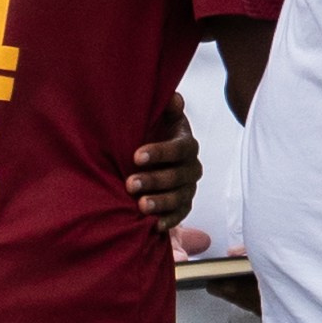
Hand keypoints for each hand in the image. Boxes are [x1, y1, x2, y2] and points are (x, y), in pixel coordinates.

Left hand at [128, 92, 201, 231]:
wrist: (156, 158)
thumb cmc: (155, 135)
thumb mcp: (160, 119)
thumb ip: (167, 110)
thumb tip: (174, 97)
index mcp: (187, 145)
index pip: (178, 149)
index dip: (159, 152)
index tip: (136, 156)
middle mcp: (192, 168)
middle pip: (177, 176)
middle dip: (154, 180)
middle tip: (130, 184)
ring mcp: (188, 188)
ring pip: (179, 198)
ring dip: (160, 202)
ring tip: (140, 206)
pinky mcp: (183, 206)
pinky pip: (180, 215)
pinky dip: (169, 221)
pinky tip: (155, 225)